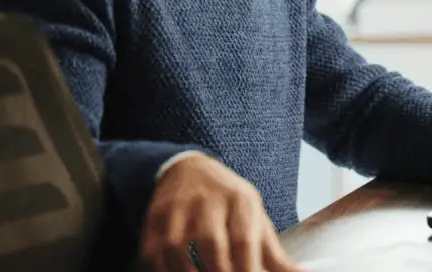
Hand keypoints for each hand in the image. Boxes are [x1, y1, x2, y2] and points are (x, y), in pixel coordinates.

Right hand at [141, 153, 302, 271]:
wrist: (188, 170)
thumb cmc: (230, 206)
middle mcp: (208, 200)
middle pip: (212, 246)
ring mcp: (178, 208)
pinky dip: (166, 271)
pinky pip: (155, 254)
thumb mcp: (256, 222)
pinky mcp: (154, 219)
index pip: (244, 241)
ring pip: (178, 251)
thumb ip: (277, 257)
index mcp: (241, 201)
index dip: (246, 270)